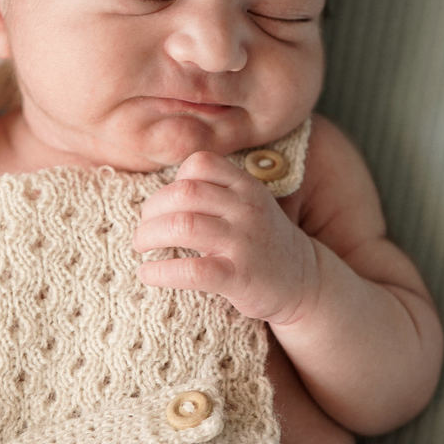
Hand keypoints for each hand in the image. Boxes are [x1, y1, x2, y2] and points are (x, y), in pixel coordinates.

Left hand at [132, 151, 319, 324]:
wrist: (302, 280)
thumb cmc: (259, 239)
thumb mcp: (247, 204)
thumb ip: (214, 191)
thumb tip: (158, 195)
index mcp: (247, 186)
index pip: (201, 163)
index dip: (174, 180)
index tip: (167, 204)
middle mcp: (247, 209)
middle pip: (184, 192)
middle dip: (152, 209)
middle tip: (143, 228)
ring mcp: (244, 242)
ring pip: (183, 225)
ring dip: (149, 235)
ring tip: (141, 246)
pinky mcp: (239, 277)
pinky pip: (191, 270)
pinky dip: (160, 271)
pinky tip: (148, 274)